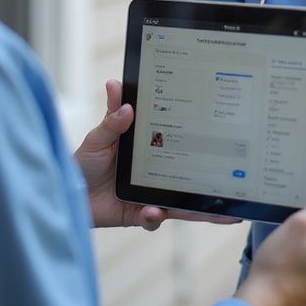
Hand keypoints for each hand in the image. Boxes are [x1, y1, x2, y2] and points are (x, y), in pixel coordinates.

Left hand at [75, 80, 241, 230]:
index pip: (181, 142)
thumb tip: (116, 86)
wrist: (66, 192)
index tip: (223, 136)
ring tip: (225, 212)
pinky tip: (152, 211)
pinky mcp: (140, 214)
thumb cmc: (83, 162)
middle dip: (216, 183)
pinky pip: (155, 219)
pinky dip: (155, 216)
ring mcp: (151, 193)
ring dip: (203, 209)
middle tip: (238, 184)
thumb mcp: (99, 136)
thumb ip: (111, 117)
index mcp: (152, 148)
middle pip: (192, 176)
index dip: (201, 142)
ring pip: (183, 202)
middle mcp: (157, 172)